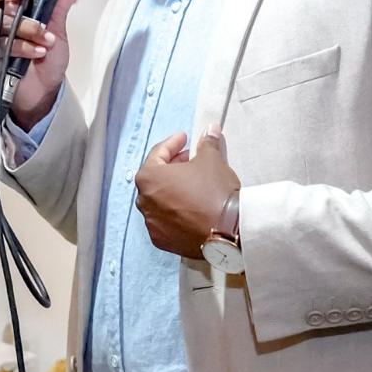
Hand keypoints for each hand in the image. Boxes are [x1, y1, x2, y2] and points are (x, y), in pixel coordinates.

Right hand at [0, 0, 81, 129]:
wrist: (43, 93)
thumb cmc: (46, 60)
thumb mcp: (57, 30)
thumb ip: (60, 6)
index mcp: (14, 10)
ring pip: (5, 23)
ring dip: (29, 29)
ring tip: (47, 40)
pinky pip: (3, 45)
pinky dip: (24, 47)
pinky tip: (39, 52)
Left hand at [135, 125, 241, 258]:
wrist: (227, 230)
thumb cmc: (214, 192)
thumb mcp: (211, 160)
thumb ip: (206, 143)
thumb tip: (209, 130)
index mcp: (148, 178)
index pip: (158, 154)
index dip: (173, 143)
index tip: (184, 139)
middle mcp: (144, 201)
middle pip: (156, 178)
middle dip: (172, 167)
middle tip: (190, 160)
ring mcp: (151, 223)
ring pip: (159, 200)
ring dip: (173, 190)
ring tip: (192, 185)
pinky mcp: (162, 240)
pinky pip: (165, 221)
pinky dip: (174, 212)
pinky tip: (190, 207)